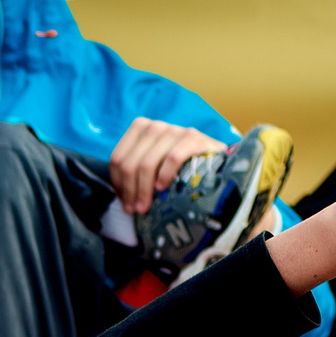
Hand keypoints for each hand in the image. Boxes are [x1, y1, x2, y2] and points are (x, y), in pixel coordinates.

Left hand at [108, 119, 224, 214]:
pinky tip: (162, 188)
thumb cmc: (180, 166)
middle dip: (129, 191)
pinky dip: (164, 175)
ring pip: (148, 163)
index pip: (117, 158)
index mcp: (140, 129)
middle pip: (130, 163)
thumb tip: (119, 195)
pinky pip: (172, 158)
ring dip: (143, 190)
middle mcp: (155, 126)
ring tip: (145, 207)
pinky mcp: (194, 137)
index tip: (124, 202)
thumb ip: (136, 171)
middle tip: (134, 210)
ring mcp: (174, 130)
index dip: (117, 184)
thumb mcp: (155, 164)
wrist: (218, 159)